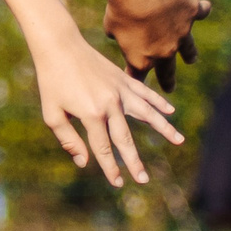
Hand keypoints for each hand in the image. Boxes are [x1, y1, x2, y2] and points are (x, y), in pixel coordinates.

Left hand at [28, 32, 181, 187]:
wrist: (60, 47)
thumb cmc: (51, 82)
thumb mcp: (52, 114)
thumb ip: (68, 139)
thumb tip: (83, 162)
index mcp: (91, 114)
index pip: (103, 148)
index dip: (110, 167)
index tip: (119, 183)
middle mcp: (110, 104)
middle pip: (125, 138)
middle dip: (134, 160)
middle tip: (144, 180)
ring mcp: (120, 90)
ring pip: (146, 113)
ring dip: (163, 128)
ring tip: (179, 141)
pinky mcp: (123, 79)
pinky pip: (145, 93)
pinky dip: (158, 102)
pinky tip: (170, 111)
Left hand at [99, 0, 213, 86]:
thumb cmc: (118, 7)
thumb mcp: (111, 27)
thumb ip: (120, 36)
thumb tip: (120, 35)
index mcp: (141, 58)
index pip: (139, 75)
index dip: (136, 79)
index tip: (134, 84)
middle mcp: (165, 50)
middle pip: (167, 71)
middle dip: (167, 80)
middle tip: (169, 88)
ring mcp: (182, 33)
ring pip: (188, 49)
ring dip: (190, 54)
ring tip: (191, 59)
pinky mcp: (193, 12)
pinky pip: (202, 13)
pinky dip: (202, 10)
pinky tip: (204, 8)